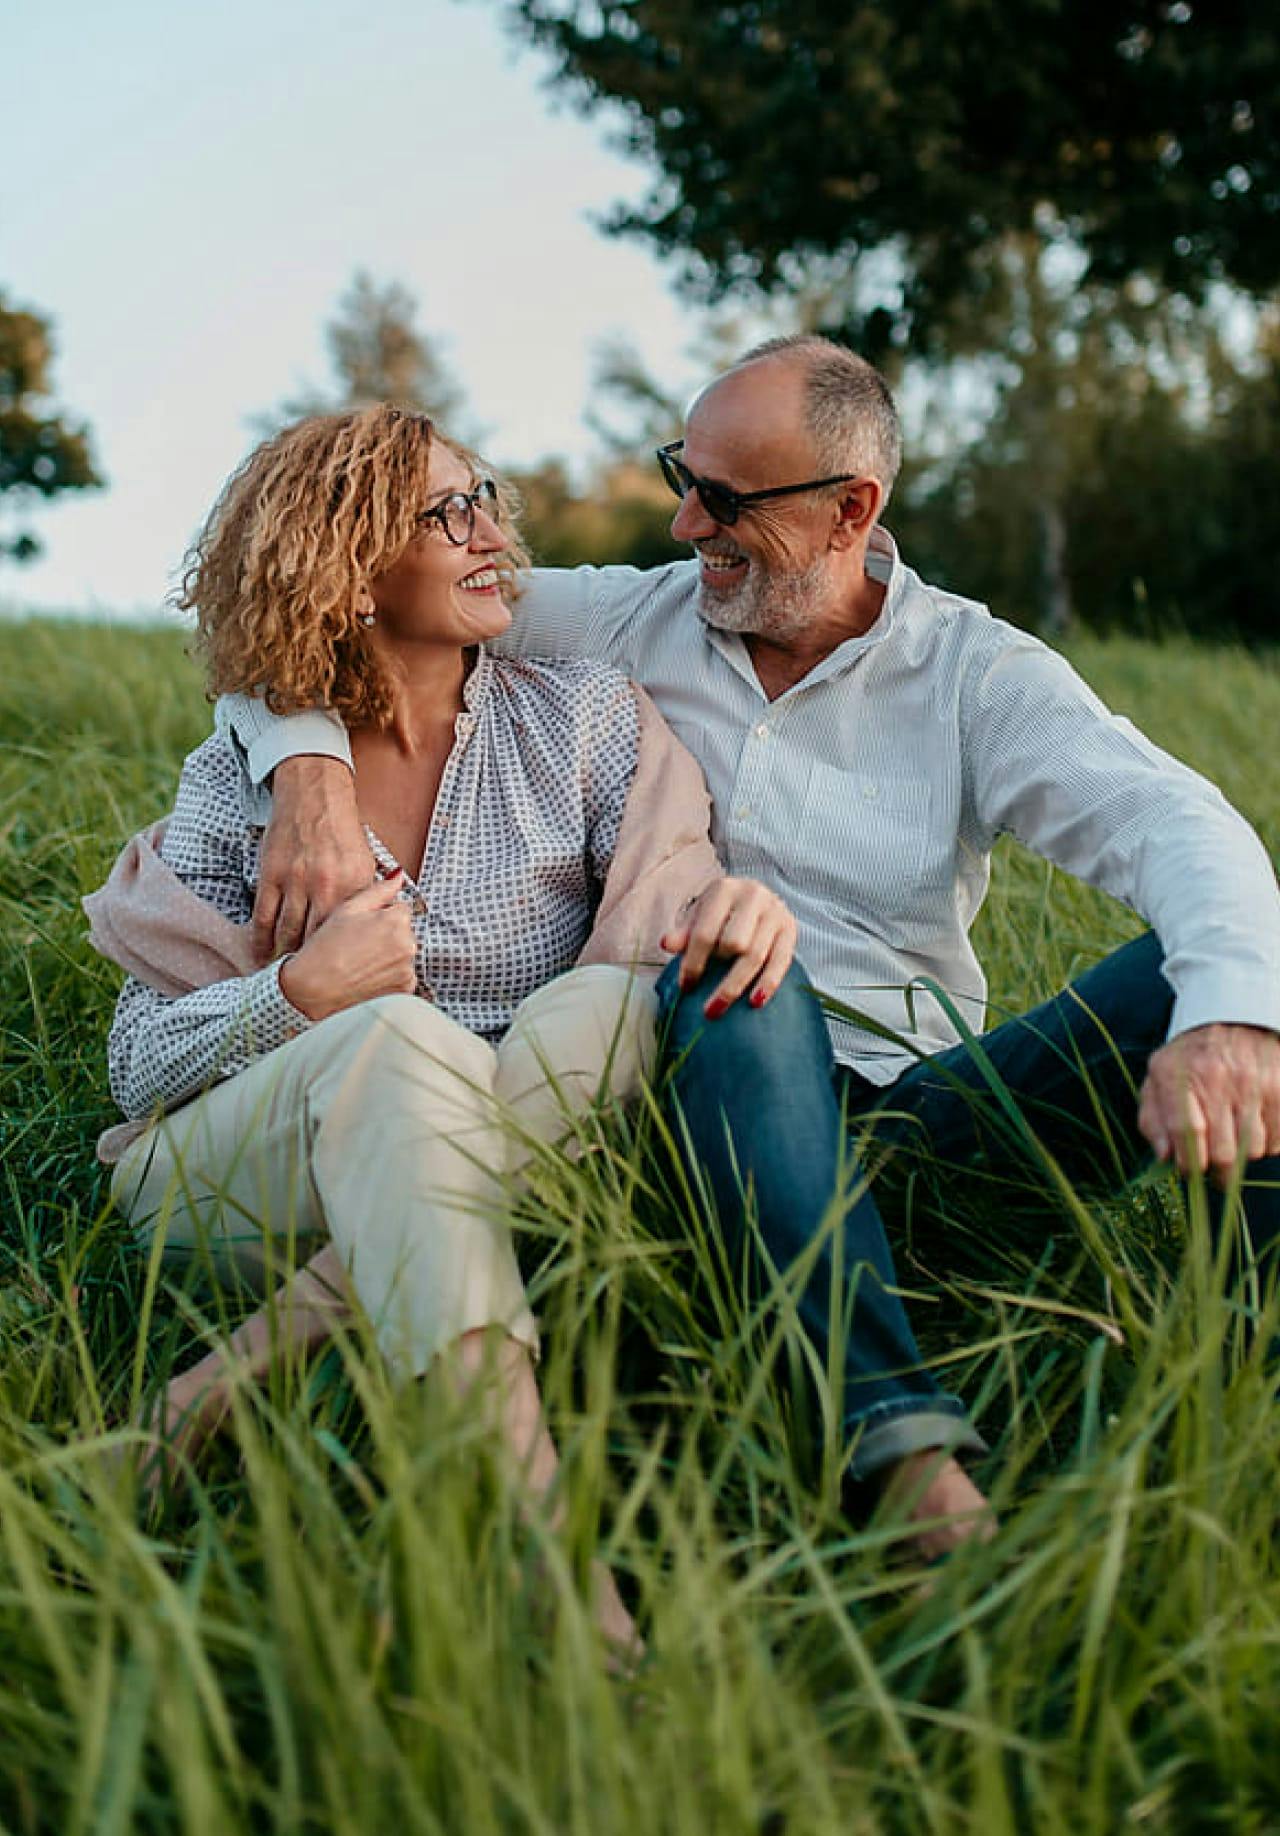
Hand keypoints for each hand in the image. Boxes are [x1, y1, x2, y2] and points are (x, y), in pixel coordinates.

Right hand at [253, 757, 374, 962]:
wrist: (314, 795)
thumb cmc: (343, 831)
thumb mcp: (367, 861)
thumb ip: (373, 895)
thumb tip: (386, 922)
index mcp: (352, 886)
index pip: (348, 934)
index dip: (341, 960)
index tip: (338, 979)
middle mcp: (324, 886)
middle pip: (316, 939)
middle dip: (312, 965)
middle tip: (309, 989)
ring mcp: (295, 881)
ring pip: (287, 931)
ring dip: (285, 958)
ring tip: (285, 977)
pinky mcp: (271, 875)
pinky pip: (263, 916)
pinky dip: (259, 940)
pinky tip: (259, 956)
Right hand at [278, 872, 416, 1021]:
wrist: (313, 991)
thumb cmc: (325, 949)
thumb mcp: (347, 910)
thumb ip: (378, 891)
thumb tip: (397, 877)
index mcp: (396, 920)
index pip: (400, 908)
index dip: (379, 915)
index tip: (362, 927)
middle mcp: (408, 944)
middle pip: (403, 932)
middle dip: (386, 936)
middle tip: (357, 946)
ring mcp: (408, 969)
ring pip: (402, 954)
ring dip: (388, 957)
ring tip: (359, 963)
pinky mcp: (404, 989)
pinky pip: (402, 976)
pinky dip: (388, 977)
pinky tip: (366, 977)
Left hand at [660, 876, 796, 1015]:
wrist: (755, 896)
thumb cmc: (721, 911)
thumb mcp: (699, 915)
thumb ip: (684, 932)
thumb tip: (666, 945)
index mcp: (724, 890)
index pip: (705, 932)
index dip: (693, 963)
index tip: (686, 987)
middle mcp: (753, 896)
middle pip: (734, 944)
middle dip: (718, 975)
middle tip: (705, 1002)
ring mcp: (775, 913)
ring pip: (755, 956)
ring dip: (735, 987)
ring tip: (718, 1010)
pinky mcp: (790, 929)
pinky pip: (780, 962)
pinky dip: (768, 984)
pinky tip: (755, 1003)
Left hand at [1138, 1022, 1279, 1180]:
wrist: (1234, 1020)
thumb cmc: (1192, 1057)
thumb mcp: (1159, 1077)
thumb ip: (1153, 1118)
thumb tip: (1164, 1156)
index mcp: (1181, 1075)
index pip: (1186, 1132)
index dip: (1188, 1163)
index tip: (1189, 1173)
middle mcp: (1219, 1077)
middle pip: (1223, 1151)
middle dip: (1218, 1171)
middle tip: (1216, 1172)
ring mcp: (1254, 1083)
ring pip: (1253, 1149)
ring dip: (1244, 1154)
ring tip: (1235, 1137)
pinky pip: (1278, 1140)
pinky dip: (1268, 1143)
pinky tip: (1256, 1128)